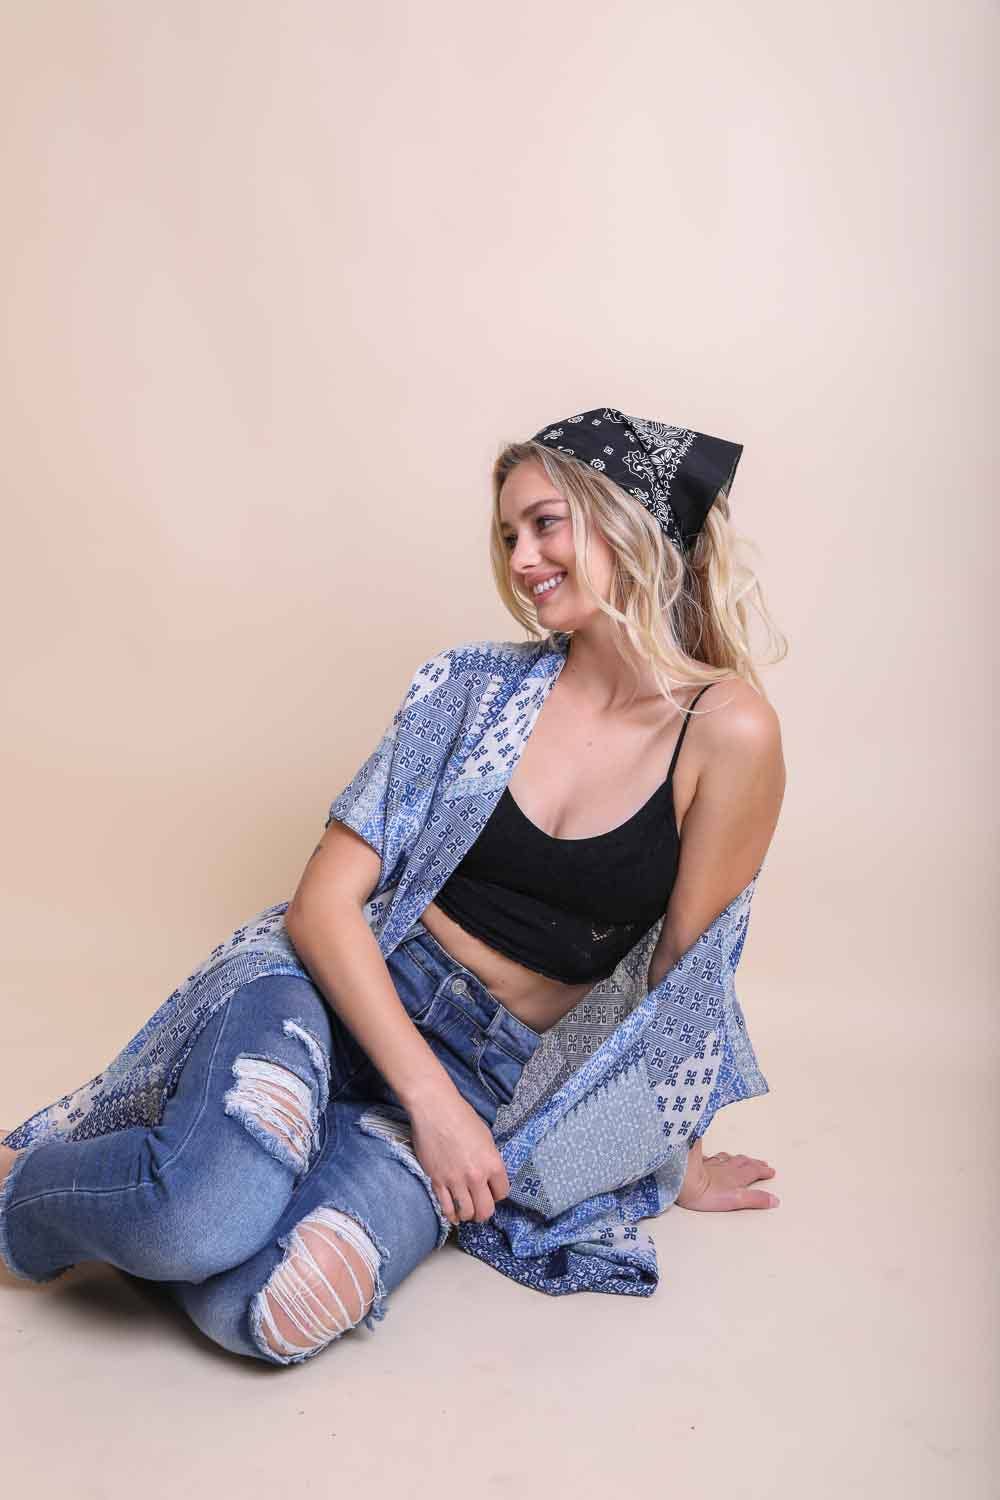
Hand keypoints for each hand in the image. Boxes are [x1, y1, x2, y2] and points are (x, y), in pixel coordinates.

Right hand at [409, 1088, 510, 1225]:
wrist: (435, 1109)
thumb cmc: (461, 1116)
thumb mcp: (486, 1137)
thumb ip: (490, 1159)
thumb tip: (489, 1175)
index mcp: (492, 1163)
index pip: (502, 1193)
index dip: (498, 1194)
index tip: (493, 1191)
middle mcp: (475, 1176)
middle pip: (485, 1210)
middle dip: (485, 1212)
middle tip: (481, 1208)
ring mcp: (455, 1180)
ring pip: (466, 1213)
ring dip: (468, 1215)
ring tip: (467, 1210)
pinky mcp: (437, 1181)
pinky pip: (446, 1207)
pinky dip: (451, 1214)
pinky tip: (453, 1214)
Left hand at [676, 1138, 779, 1210]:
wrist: (683, 1182)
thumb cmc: (706, 1193)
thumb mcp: (735, 1200)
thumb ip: (755, 1199)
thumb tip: (774, 1200)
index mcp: (735, 1177)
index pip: (753, 1172)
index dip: (762, 1171)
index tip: (770, 1170)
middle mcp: (724, 1168)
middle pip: (742, 1163)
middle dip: (753, 1163)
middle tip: (762, 1163)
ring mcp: (710, 1165)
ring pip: (727, 1159)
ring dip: (737, 1159)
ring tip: (742, 1158)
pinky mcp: (697, 1164)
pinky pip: (709, 1158)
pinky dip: (715, 1157)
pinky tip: (712, 1157)